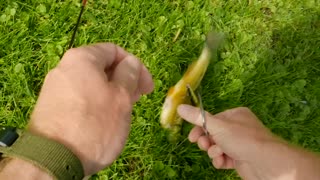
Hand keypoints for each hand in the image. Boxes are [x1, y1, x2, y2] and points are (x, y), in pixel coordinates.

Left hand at [27, 43, 153, 174]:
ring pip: (92, 84)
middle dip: (125, 80)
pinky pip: (81, 98)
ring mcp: (56, 89)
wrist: (54, 159)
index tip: (146, 85)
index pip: (114, 51)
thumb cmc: (95, 124)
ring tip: (125, 110)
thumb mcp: (121, 96)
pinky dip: (98, 104)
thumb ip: (130, 74)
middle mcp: (64, 69)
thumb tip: (131, 63)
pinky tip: (105, 119)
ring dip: (113, 93)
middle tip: (138, 97)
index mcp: (82, 59)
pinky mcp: (53, 108)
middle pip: (102, 67)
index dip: (135, 65)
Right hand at [177, 105, 319, 179]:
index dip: (200, 128)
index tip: (191, 138)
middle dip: (207, 141)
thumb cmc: (242, 139)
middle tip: (204, 145)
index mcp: (235, 115)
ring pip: (217, 147)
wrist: (266, 163)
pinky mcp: (240, 158)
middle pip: (213, 134)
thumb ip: (197, 117)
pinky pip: (224, 157)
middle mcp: (238, 128)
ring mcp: (240, 144)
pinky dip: (221, 160)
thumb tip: (179, 107)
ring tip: (218, 154)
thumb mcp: (217, 125)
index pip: (212, 119)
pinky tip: (223, 162)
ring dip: (214, 152)